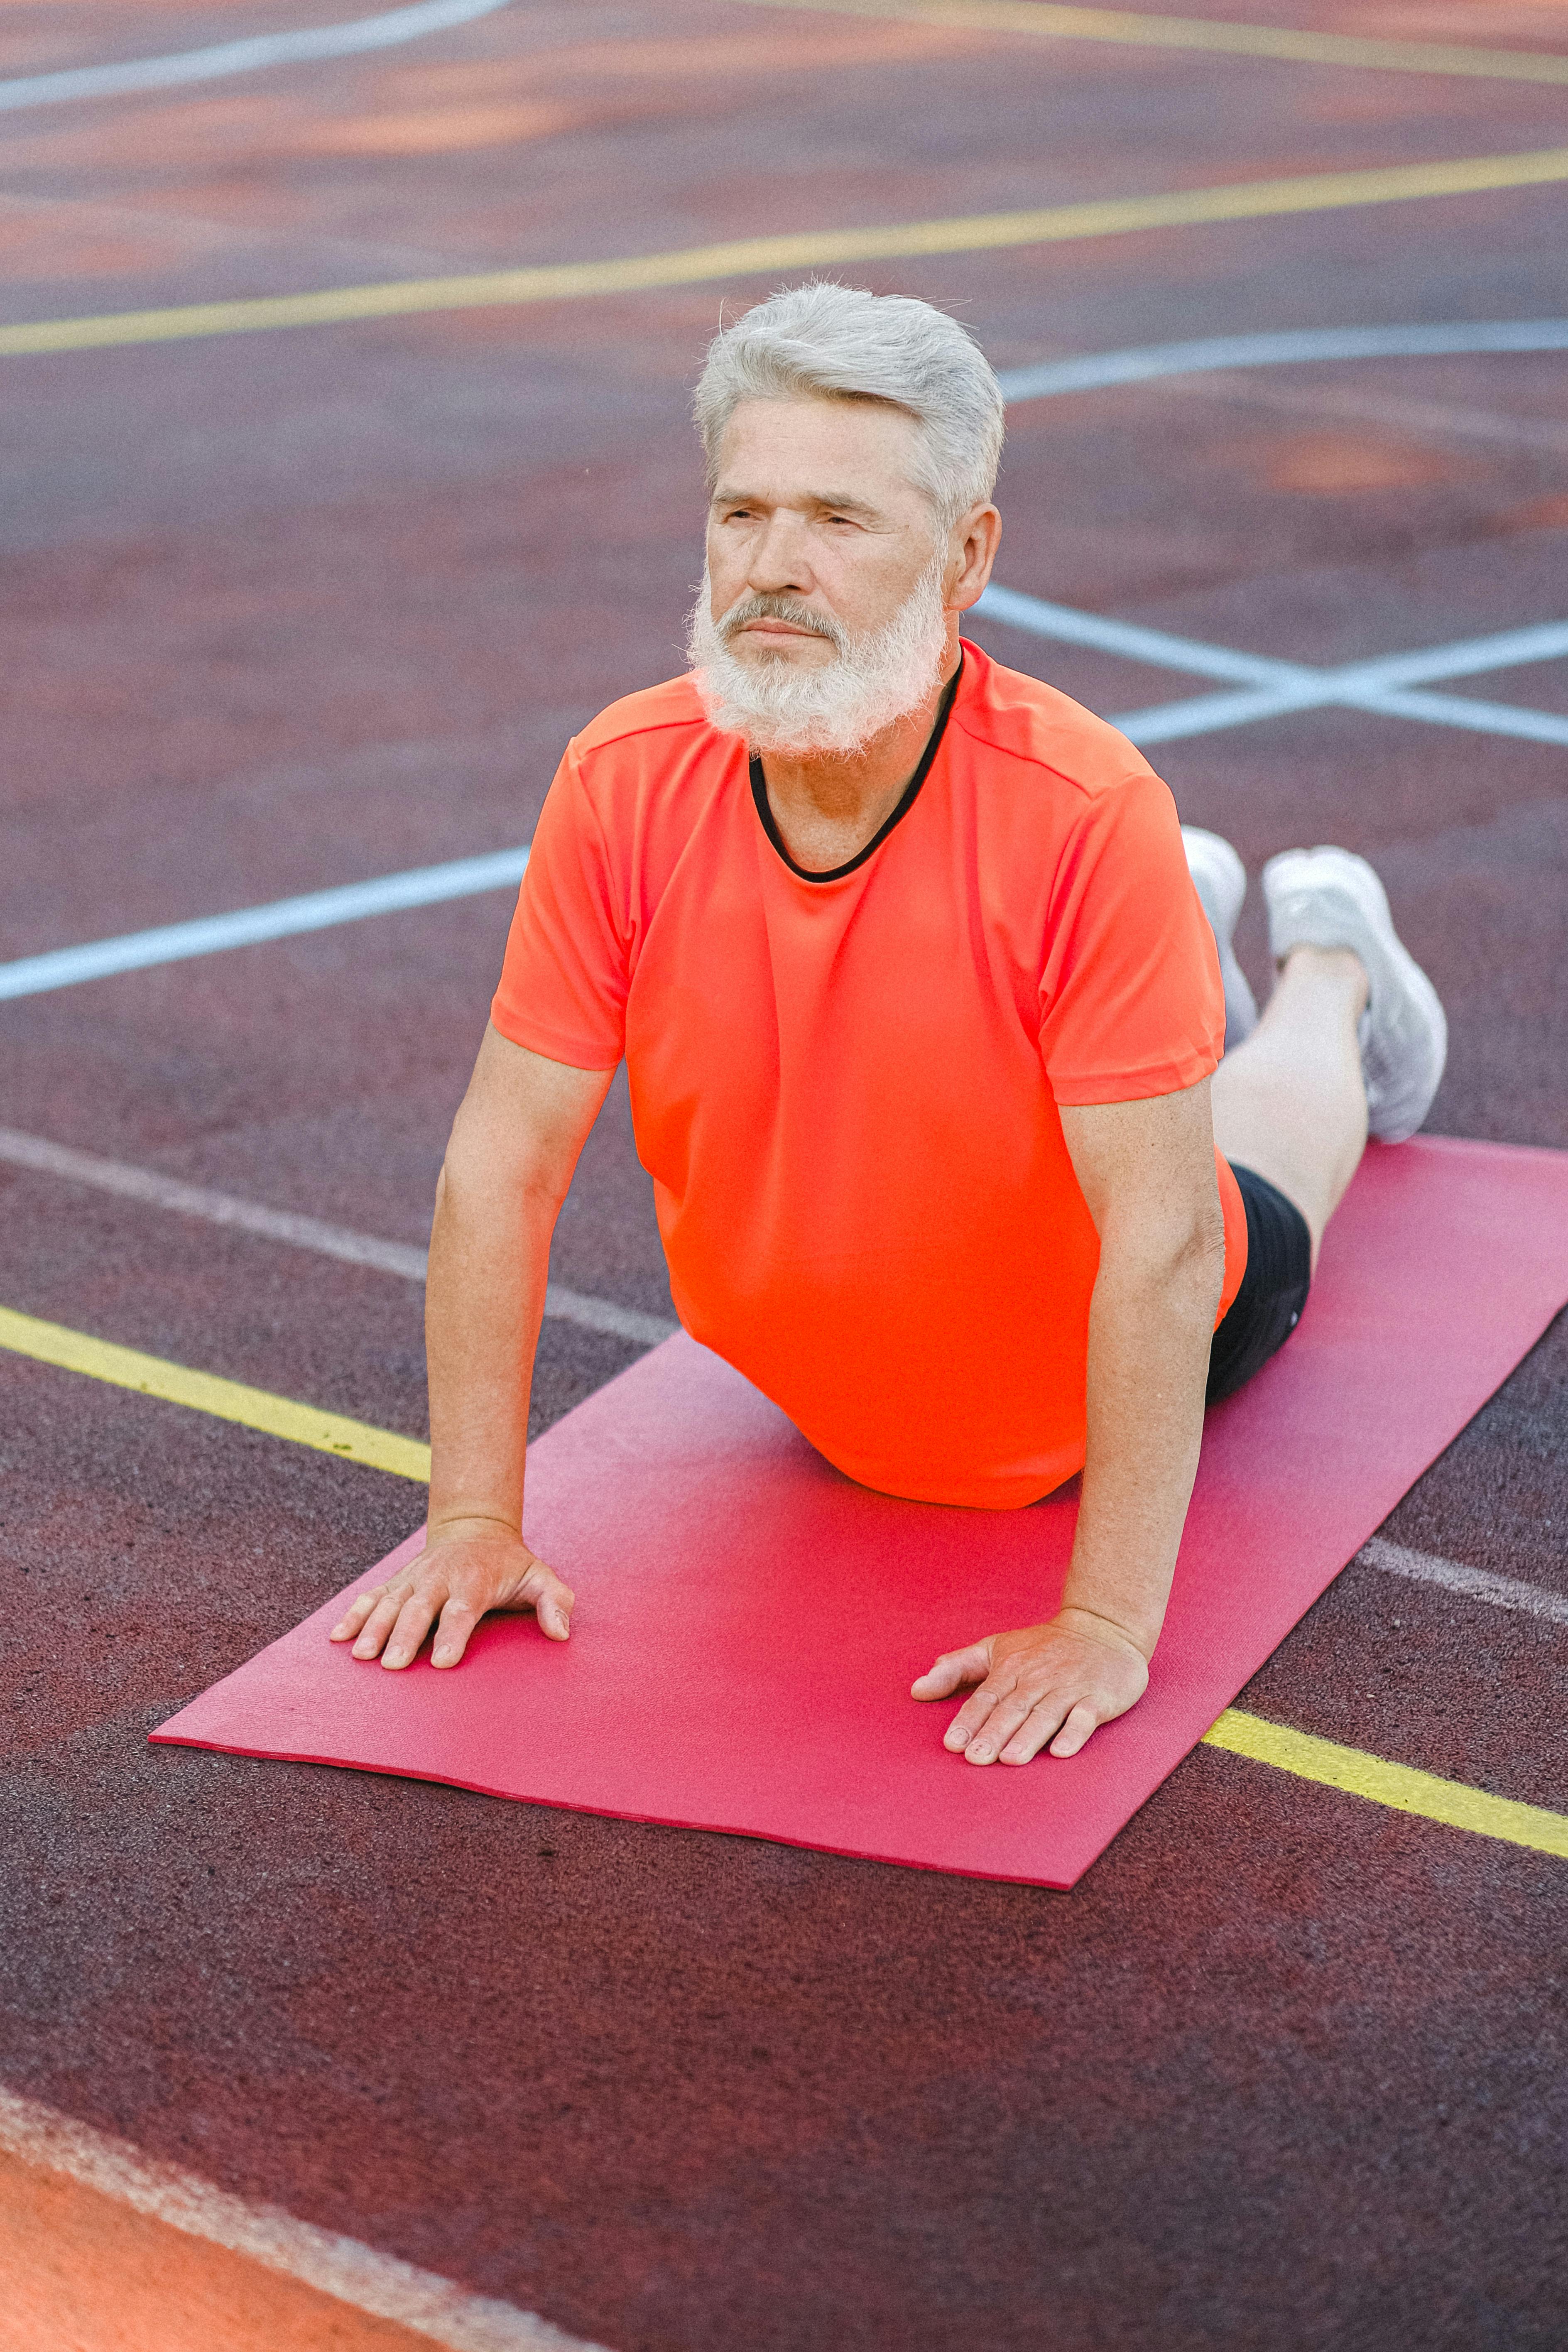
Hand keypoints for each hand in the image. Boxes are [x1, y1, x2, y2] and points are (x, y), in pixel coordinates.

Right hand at [329, 1518, 573, 1669]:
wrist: (475, 1529)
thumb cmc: (511, 1564)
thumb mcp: (540, 1577)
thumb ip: (555, 1602)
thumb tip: (562, 1632)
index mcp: (474, 1580)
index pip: (462, 1610)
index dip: (452, 1635)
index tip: (442, 1662)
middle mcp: (439, 1578)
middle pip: (419, 1610)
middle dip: (404, 1637)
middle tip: (393, 1665)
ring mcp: (414, 1579)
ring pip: (389, 1604)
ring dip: (373, 1629)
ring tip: (361, 1656)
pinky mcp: (397, 1582)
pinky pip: (371, 1597)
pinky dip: (353, 1615)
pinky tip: (337, 1637)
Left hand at [910, 1609, 1149, 1762]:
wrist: (1104, 1629)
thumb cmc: (1041, 1646)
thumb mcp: (995, 1648)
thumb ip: (956, 1669)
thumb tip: (916, 1690)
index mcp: (1010, 1668)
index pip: (985, 1697)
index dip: (969, 1720)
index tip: (953, 1745)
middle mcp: (1037, 1678)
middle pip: (1012, 1709)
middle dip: (993, 1733)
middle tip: (976, 1760)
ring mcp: (1069, 1688)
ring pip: (1045, 1714)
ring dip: (1028, 1736)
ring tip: (1010, 1759)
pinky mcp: (1099, 1697)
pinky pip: (1086, 1716)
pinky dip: (1074, 1732)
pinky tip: (1061, 1751)